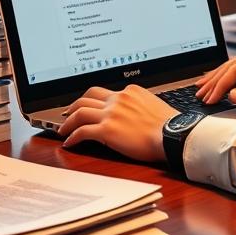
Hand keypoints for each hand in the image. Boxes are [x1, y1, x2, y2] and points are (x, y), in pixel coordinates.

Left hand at [58, 85, 176, 160]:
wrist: (172, 135)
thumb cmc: (168, 125)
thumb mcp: (153, 104)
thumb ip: (137, 104)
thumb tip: (131, 113)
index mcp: (130, 91)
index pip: (105, 92)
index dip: (93, 100)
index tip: (88, 106)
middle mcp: (118, 99)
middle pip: (88, 96)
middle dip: (74, 105)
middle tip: (67, 113)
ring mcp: (111, 113)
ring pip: (80, 111)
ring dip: (68, 121)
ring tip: (62, 129)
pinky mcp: (107, 129)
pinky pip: (82, 131)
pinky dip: (72, 137)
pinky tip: (69, 143)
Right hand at [194, 54, 235, 114]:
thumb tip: (232, 94)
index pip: (235, 72)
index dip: (219, 85)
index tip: (209, 99)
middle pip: (232, 66)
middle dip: (214, 80)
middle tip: (199, 94)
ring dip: (219, 76)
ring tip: (203, 87)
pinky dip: (230, 76)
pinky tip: (224, 82)